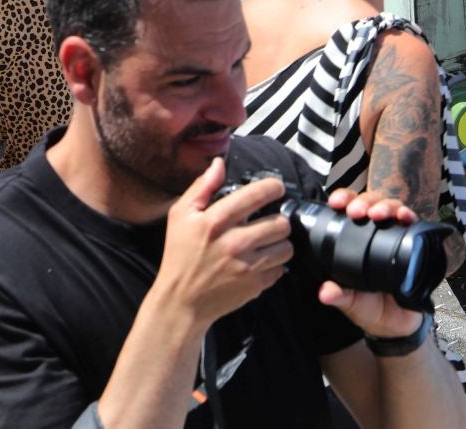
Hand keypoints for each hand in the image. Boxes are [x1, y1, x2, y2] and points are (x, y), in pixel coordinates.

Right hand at [150, 158, 294, 324]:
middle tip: (268, 222)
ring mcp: (246, 266)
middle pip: (280, 223)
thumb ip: (202, 187)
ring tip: (267, 243)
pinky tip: (260, 262)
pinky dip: (274, 265)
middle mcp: (234, 242)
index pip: (258, 194)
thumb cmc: (179, 255)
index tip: (276, 189)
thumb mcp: (180, 216)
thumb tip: (219, 163)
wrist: (180, 301)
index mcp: (215, 221)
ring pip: (286, 247)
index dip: (274, 187)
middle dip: (278, 220)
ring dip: (280, 243)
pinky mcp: (254, 286)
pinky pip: (281, 269)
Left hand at [316, 188, 429, 337]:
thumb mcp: (352, 304)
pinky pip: (413, 224)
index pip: (348, 211)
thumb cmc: (372, 310)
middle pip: (370, 203)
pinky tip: (406, 216)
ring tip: (379, 213)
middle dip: (363, 201)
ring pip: (391, 207)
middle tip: (357, 211)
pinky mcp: (415, 243)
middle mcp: (375, 235)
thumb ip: (340, 297)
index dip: (343, 200)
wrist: (399, 327)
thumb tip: (324, 292)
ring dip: (385, 205)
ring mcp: (396, 236)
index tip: (337, 202)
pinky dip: (409, 216)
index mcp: (355, 242)